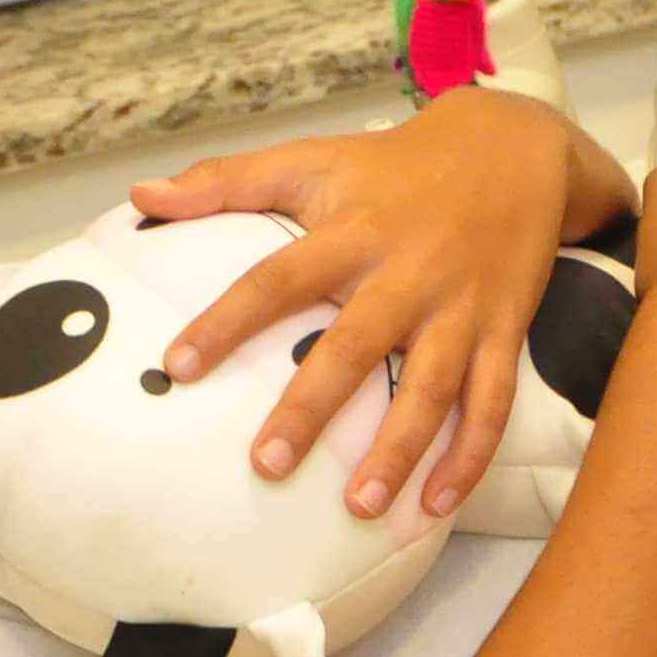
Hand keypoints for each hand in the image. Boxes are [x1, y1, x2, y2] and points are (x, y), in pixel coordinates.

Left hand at [133, 88, 621, 519]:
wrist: (513, 148)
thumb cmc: (394, 165)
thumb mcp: (312, 158)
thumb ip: (226, 180)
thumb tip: (143, 194)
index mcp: (352, 232)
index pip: (279, 279)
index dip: (228, 321)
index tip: (179, 366)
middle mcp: (407, 273)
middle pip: (355, 346)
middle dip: (311, 408)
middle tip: (266, 465)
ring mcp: (460, 308)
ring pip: (432, 388)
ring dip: (398, 451)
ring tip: (358, 508)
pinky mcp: (504, 331)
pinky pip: (493, 403)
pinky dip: (471, 458)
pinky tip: (437, 506)